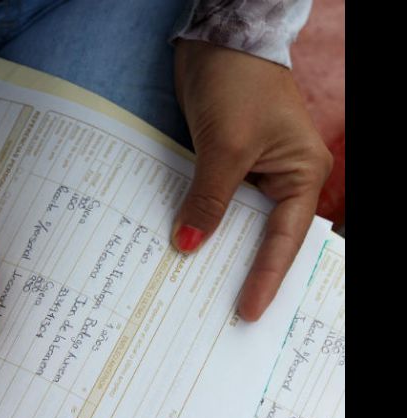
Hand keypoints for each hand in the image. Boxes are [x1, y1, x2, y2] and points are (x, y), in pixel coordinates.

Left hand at [172, 40, 331, 320]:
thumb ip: (209, 199)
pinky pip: (214, 200)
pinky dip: (199, 220)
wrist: (216, 40)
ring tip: (194, 289)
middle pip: (263, 235)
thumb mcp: (225, 147)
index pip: (284, 238)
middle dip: (242, 270)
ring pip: (235, 220)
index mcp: (301, 174)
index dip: (265, 277)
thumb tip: (190, 245)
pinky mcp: (226, 162)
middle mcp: (283, 177)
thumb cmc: (238, 84)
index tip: (247, 311)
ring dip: (215, 246)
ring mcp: (253, 170)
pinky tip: (181, 243)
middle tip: (219, 314)